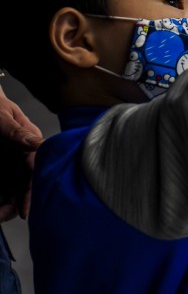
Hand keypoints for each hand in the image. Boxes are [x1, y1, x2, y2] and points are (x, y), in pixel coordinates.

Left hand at [0, 86, 43, 220]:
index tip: (25, 210)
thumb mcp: (4, 117)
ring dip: (6, 204)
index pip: (35, 172)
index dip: (31, 192)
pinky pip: (1, 187)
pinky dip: (0, 198)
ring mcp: (9, 164)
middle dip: (16, 204)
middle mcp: (22, 157)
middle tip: (3, 216)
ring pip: (12, 190)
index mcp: (30, 145)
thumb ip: (18, 132)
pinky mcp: (0, 169)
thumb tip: (37, 144)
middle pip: (24, 186)